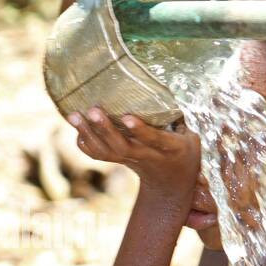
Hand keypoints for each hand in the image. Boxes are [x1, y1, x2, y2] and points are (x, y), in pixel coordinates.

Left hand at [68, 107, 199, 197]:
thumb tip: (175, 84)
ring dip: (88, 133)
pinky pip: (98, 155)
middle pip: (122, 147)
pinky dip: (85, 143)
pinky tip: (76, 127)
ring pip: (106, 152)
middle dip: (105, 129)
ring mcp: (130, 160)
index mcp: (169, 148)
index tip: (127, 117)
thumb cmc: (183, 148)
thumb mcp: (191, 135)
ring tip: (73, 115)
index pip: (154, 139)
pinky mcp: (119, 160)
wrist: (171, 181)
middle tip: (92, 110)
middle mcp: (146, 156)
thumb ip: (181, 116)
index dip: (140, 130)